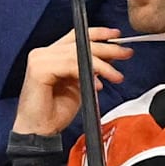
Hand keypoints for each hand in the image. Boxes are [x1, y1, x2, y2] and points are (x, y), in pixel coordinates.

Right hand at [12, 27, 130, 136]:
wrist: (39, 131)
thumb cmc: (55, 112)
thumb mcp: (80, 85)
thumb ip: (90, 68)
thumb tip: (109, 56)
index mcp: (51, 55)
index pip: (76, 36)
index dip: (98, 34)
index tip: (117, 36)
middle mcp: (43, 53)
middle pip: (79, 42)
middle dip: (107, 47)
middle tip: (125, 53)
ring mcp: (39, 59)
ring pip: (78, 53)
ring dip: (102, 65)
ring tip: (116, 76)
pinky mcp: (39, 69)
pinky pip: (70, 65)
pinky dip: (88, 73)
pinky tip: (97, 85)